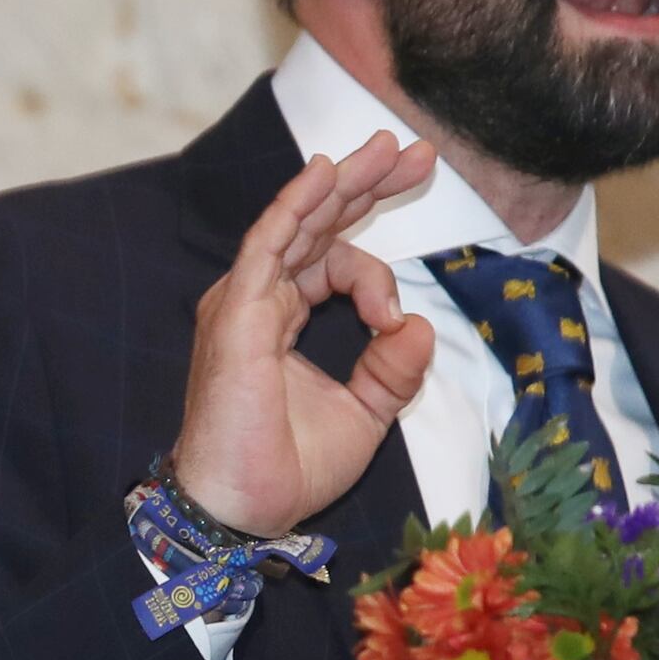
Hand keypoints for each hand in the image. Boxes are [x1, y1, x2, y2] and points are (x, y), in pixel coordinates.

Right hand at [169, 135, 440, 536]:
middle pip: (319, 225)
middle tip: (415, 153)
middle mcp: (262, 299)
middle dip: (367, 186)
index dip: (376, 273)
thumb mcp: (364, 413)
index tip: (396, 321)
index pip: (333, 261)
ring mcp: (246, 302)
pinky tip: (327, 173)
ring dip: (344, 183)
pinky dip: (297, 205)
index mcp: (284, 317)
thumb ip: (391, 367)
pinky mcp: (239, 313)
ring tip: (387, 150)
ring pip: (299, 223)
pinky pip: (269, 244)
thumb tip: (419, 326)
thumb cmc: (287, 468)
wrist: (244, 509)